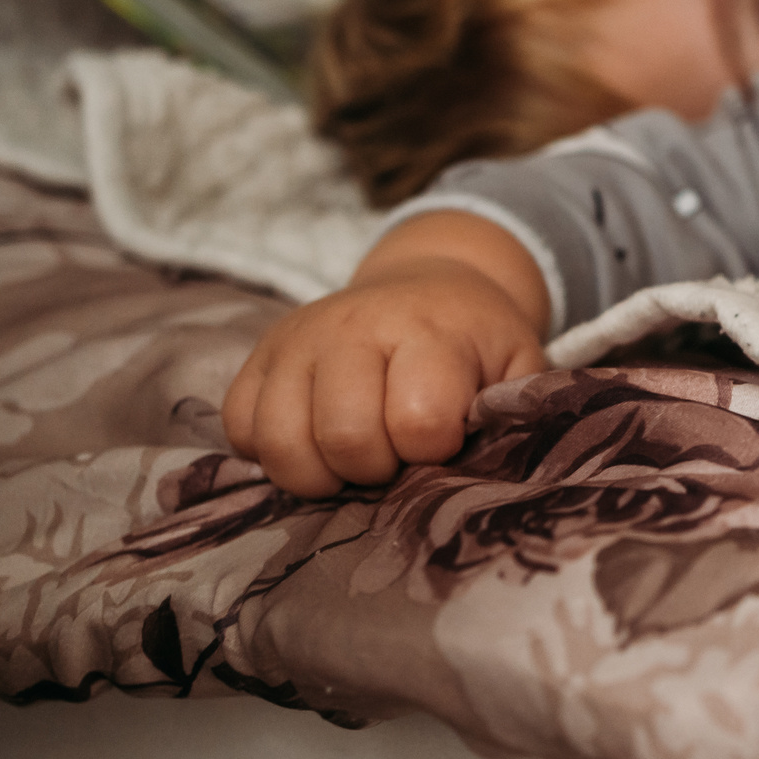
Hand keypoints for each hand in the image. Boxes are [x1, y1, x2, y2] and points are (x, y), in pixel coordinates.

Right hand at [222, 214, 550, 496]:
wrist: (429, 285)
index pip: (417, 423)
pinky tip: (315, 440)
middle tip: (397, 455)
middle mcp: (351, 327)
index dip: (433, 452)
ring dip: (322, 472)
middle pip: (345, 439)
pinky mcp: (258, 356)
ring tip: (357, 455)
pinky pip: (241, 431)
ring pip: (283, 443)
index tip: (445, 442)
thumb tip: (494, 468)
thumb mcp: (517, 365)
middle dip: (376, 470)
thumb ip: (513, 413)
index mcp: (427, 330)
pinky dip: (275, 454)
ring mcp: (296, 340)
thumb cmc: (476, 343)